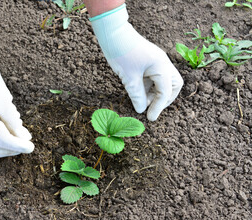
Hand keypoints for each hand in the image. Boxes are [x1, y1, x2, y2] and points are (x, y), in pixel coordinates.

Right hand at [0, 39, 33, 157]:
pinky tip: (3, 126)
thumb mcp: (6, 103)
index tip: (31, 147)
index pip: (5, 142)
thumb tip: (23, 138)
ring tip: (15, 134)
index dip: (19, 146)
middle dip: (8, 150)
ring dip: (0, 143)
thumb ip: (14, 124)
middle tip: (23, 145)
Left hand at [90, 4, 182, 120]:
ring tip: (142, 101)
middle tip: (153, 109)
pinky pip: (154, 77)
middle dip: (165, 99)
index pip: (165, 92)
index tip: (150, 118)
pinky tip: (138, 93)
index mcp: (162, 66)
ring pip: (164, 82)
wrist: (113, 34)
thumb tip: (141, 110)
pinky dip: (148, 87)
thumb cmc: (121, 53)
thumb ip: (137, 96)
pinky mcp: (149, 61)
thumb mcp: (129, 78)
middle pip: (174, 85)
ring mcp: (156, 61)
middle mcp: (163, 63)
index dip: (158, 107)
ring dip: (155, 93)